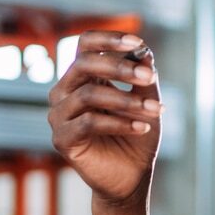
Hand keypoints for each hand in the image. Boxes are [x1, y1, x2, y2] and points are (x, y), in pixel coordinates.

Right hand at [48, 32, 163, 207]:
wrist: (132, 175)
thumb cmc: (137, 133)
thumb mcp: (147, 100)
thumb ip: (144, 77)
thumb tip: (144, 52)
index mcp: (84, 75)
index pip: (85, 43)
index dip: (108, 38)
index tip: (137, 43)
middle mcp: (66, 91)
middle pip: (84, 63)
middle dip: (120, 67)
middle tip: (150, 77)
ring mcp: (59, 115)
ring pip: (89, 94)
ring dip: (127, 100)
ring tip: (155, 110)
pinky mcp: (61, 139)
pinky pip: (88, 122)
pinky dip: (120, 123)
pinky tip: (143, 128)